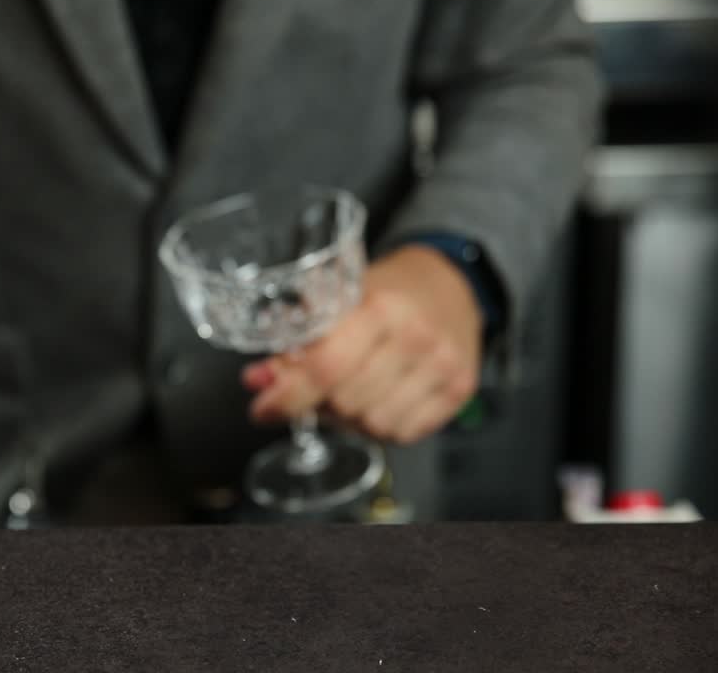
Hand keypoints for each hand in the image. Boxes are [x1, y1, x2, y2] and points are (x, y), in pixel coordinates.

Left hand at [242, 245, 482, 444]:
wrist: (452, 284)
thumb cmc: (389, 291)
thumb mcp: (338, 299)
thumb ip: (296, 341)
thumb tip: (257, 381)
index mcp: (381, 307)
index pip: (326, 367)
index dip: (288, 395)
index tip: (263, 408)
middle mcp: (417, 338)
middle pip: (346, 402)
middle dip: (318, 402)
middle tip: (315, 389)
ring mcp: (444, 366)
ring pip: (373, 424)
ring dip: (348, 419)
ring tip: (349, 391)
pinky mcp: (460, 390)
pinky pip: (403, 434)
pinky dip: (379, 426)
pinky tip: (377, 400)